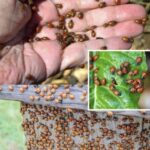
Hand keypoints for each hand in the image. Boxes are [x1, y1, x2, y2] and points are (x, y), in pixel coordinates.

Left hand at [0, 0, 145, 83]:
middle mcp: (52, 24)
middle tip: (139, 15)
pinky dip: (101, 50)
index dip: (102, 0)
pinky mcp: (53, 63)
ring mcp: (54, 45)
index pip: (80, 1)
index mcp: (44, 4)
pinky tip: (120, 46)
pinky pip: (81, 55)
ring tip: (137, 30)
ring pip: (89, 38)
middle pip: (89, 20)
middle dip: (115, 17)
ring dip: (114, 34)